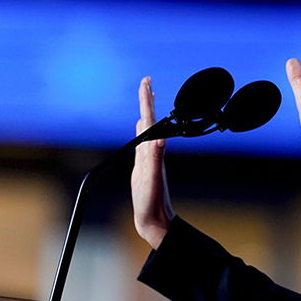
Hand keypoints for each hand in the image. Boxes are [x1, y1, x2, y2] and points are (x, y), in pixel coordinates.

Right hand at [131, 77, 174, 248]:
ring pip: (146, 129)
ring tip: (146, 98)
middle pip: (149, 120)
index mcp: (153, 150)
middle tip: (146, 80)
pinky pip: (142, 142)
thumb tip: (160, 139)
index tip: (146, 81)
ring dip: (146, 112)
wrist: (155, 219)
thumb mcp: (152, 179)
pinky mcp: (144, 166)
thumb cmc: (152, 201)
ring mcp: (148, 158)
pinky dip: (140, 131)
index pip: (149, 120)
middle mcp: (152, 151)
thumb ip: (155, 159)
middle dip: (147, 99)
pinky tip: (140, 128)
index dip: (146, 100)